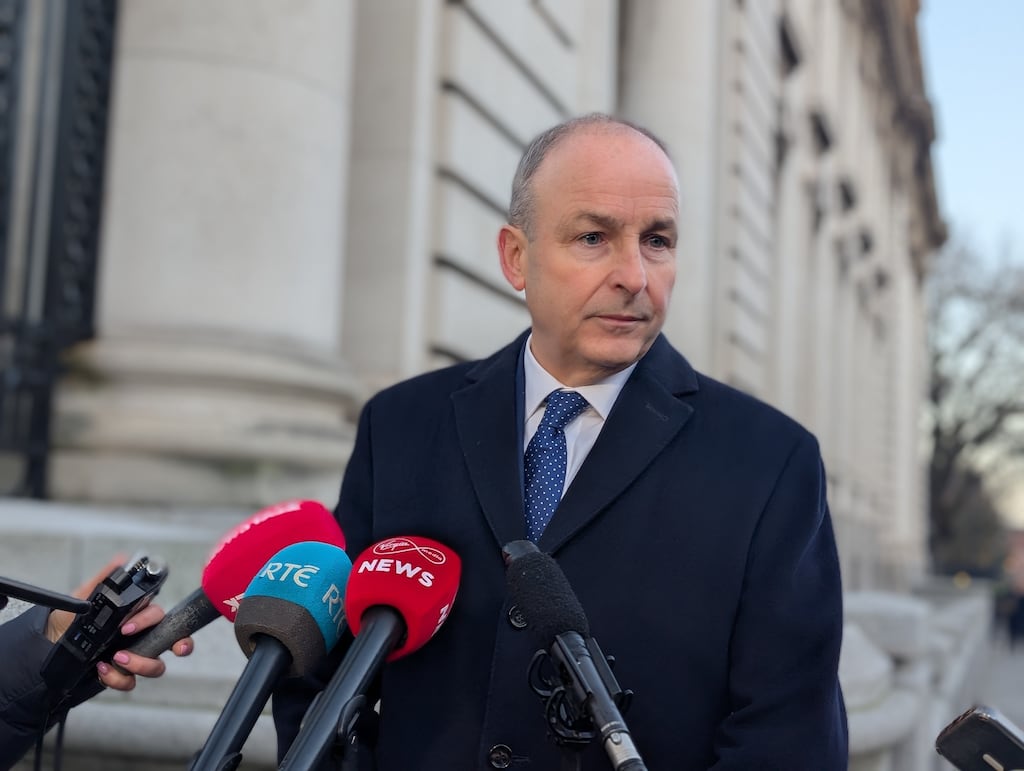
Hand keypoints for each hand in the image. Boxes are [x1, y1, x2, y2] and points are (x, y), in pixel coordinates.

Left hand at [44, 555, 193, 690]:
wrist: (46, 648)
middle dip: (181, 644)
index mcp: (135, 617)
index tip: (135, 625)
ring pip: (156, 665)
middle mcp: (139, 637)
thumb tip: (121, 561)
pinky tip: (102, 670)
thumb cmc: (66, 621)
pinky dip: (118, 679)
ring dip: (141, 664)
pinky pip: (131, 682)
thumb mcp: (82, 597)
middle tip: (175, 647)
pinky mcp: (120, 676)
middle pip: (170, 641)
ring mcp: (132, 658)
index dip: (153, 620)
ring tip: (117, 659)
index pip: (159, 616)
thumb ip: (104, 580)